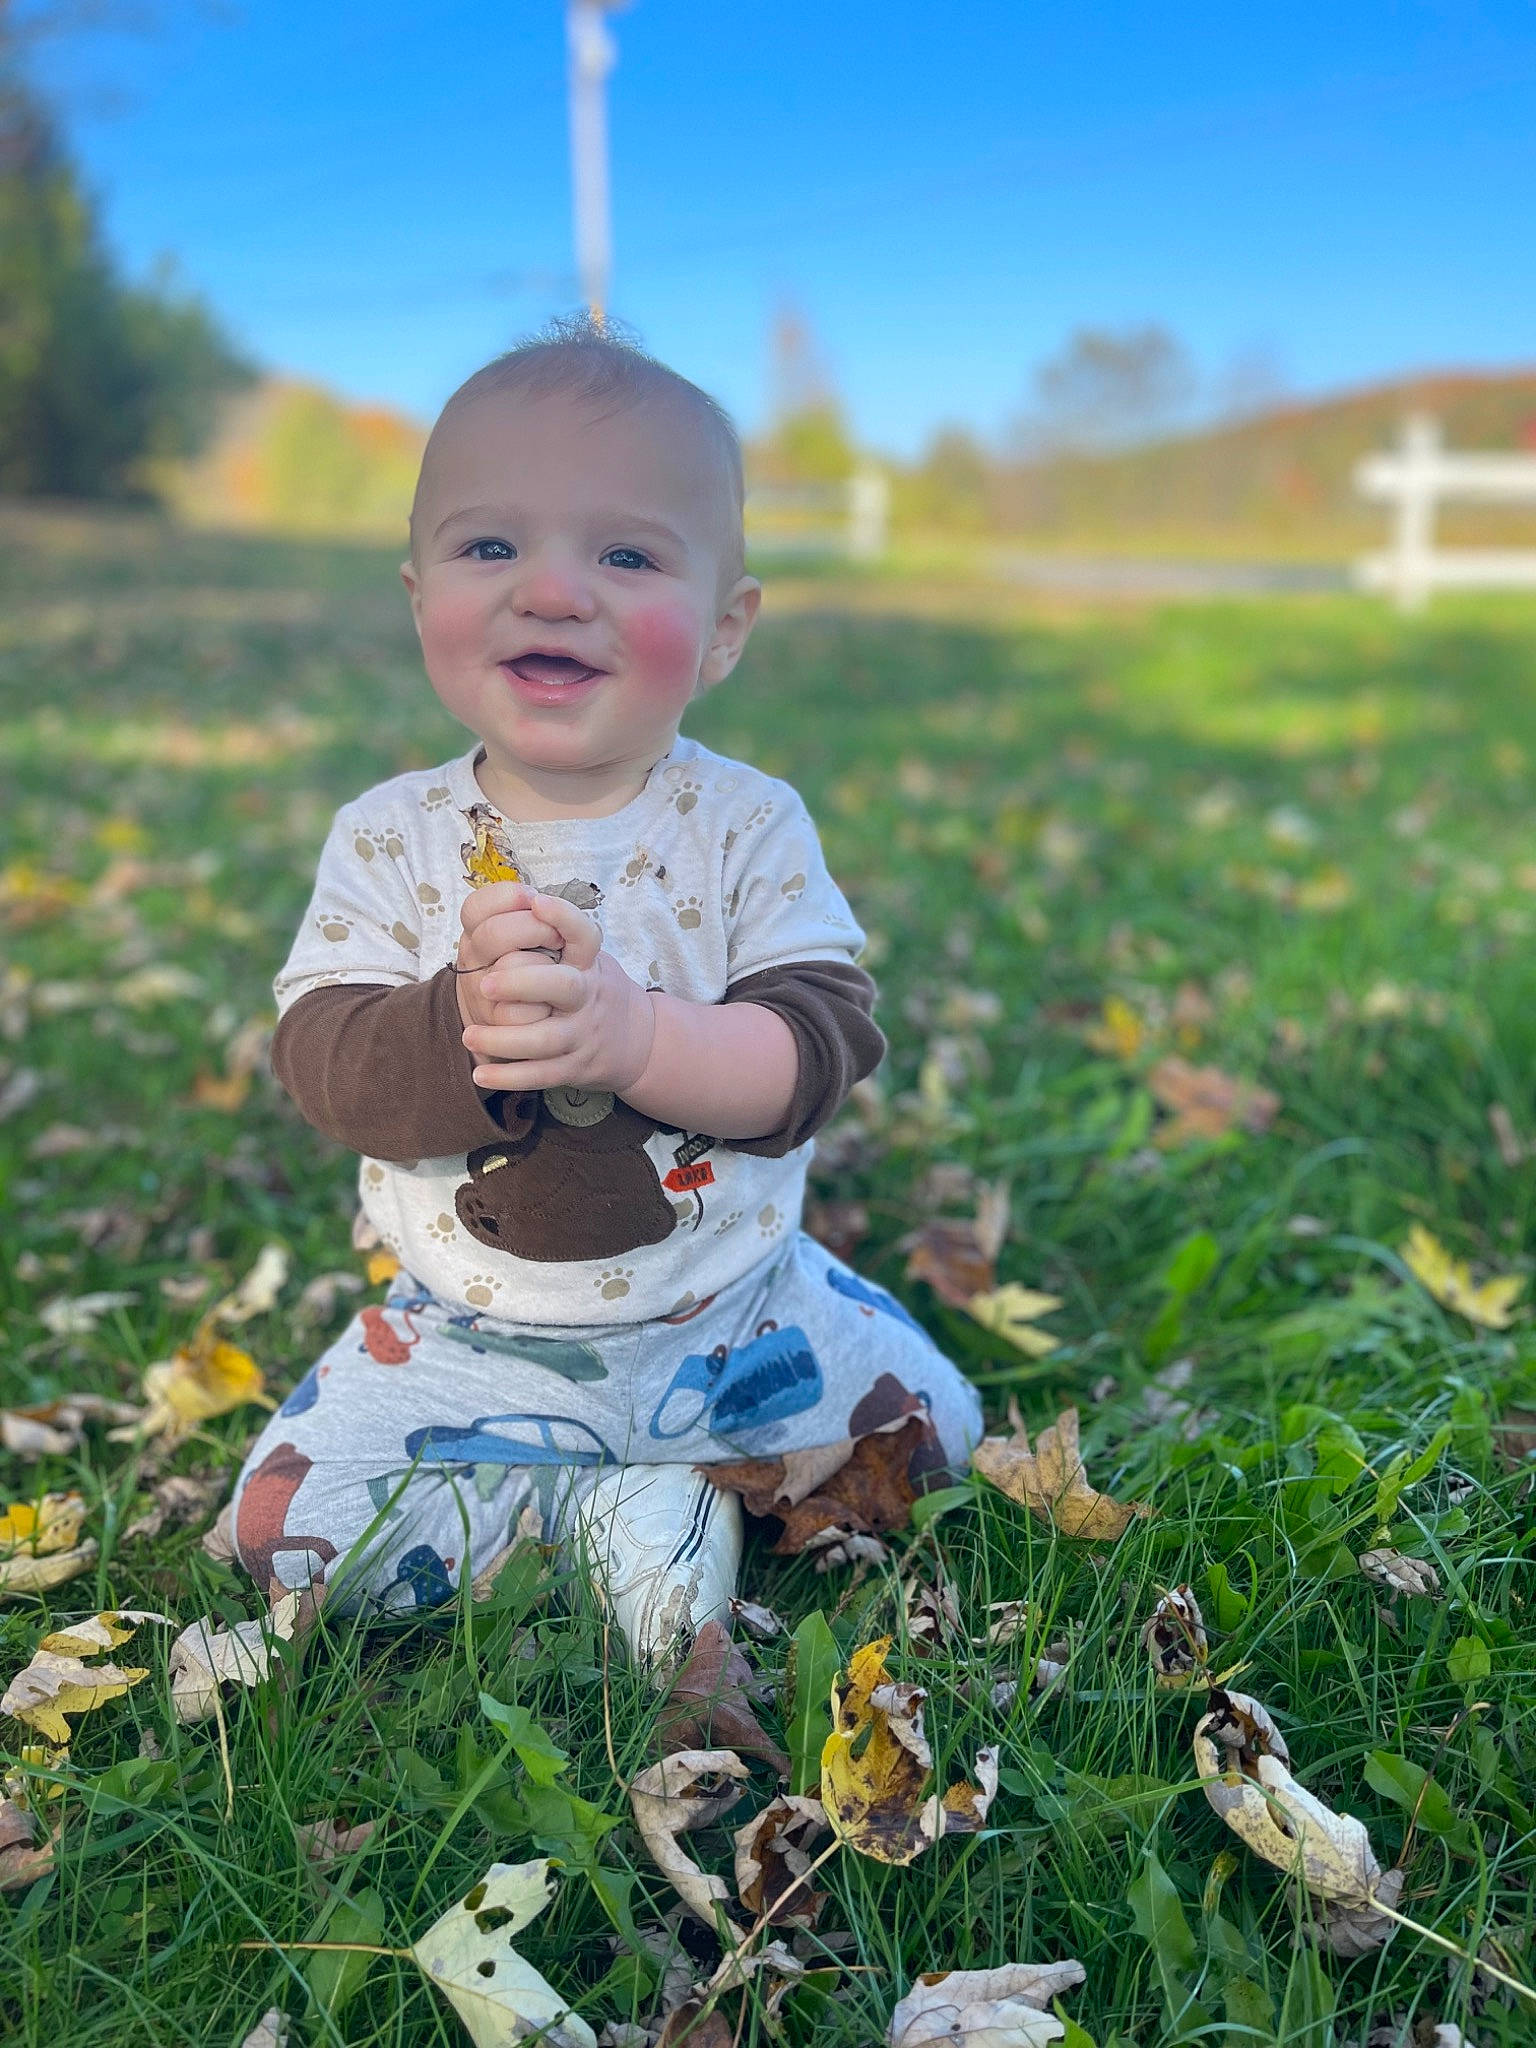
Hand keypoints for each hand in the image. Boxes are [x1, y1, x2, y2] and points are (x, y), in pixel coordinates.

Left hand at [459, 889, 656, 1095]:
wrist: (636, 1039)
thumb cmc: (591, 985)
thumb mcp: (583, 954)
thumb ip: (550, 932)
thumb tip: (510, 898)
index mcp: (587, 962)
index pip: (583, 933)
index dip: (563, 916)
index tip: (536, 901)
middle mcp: (588, 995)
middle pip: (563, 986)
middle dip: (523, 983)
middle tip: (485, 984)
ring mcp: (581, 1033)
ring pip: (545, 1039)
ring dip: (504, 1039)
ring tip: (469, 1035)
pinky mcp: (574, 1067)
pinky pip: (540, 1075)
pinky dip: (509, 1077)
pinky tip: (480, 1075)